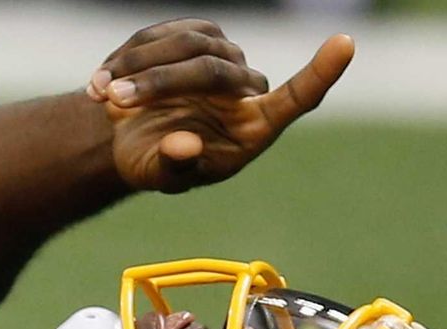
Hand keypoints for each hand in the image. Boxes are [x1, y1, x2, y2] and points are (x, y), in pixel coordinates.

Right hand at [86, 20, 353, 193]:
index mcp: (255, 127)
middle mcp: (244, 87)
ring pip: (187, 43)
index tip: (345, 43)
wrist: (130, 138)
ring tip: (104, 95)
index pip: (298, 97)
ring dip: (138, 68)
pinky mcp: (190, 35)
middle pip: (215, 68)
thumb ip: (176, 167)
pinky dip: (127, 57)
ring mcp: (220, 56)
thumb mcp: (161, 177)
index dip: (321, 72)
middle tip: (116, 102)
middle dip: (160, 83)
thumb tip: (186, 146)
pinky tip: (102, 84)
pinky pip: (160, 34)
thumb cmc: (156, 164)